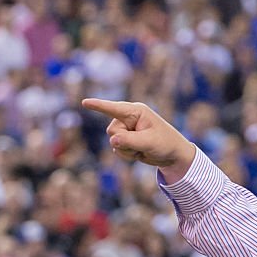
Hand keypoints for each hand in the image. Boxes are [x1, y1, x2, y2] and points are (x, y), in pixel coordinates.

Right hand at [81, 99, 195, 179]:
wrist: (172, 154)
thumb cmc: (165, 143)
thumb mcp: (149, 142)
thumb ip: (130, 140)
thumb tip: (112, 141)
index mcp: (136, 111)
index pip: (113, 108)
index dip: (98, 105)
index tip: (84, 102)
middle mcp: (128, 118)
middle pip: (112, 132)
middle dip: (124, 142)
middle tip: (143, 144)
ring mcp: (126, 129)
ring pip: (113, 142)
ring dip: (127, 150)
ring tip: (143, 148)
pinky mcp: (125, 140)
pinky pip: (117, 150)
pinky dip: (128, 154)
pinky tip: (139, 152)